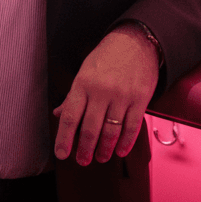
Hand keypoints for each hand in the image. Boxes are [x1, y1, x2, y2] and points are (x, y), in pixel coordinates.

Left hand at [53, 25, 158, 166]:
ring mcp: (122, 95)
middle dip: (85, 149)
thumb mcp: (85, 71)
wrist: (136, 41)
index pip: (71, 117)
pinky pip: (132, 126)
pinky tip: (120, 150)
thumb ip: (74, 95)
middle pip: (91, 128)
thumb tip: (59, 114)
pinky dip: (126, 142)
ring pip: (111, 131)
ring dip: (105, 149)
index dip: (64, 139)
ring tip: (101, 157)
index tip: (62, 154)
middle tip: (83, 160)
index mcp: (83, 83)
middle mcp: (102, 90)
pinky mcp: (140, 99)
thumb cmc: (107, 56)